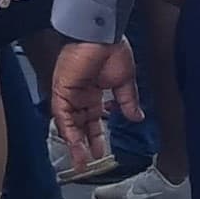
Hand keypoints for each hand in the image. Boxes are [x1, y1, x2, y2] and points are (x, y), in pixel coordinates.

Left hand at [49, 38, 143, 175]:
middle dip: (85, 146)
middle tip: (88, 164)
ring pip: (70, 125)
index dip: (97, 136)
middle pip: (81, 126)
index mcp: (95, 92)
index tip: (102, 151)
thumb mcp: (125, 80)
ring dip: (75, 144)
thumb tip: (137, 117)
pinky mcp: (61, 91)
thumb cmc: (113, 49)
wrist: (102, 34)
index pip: (94, 120)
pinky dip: (68, 131)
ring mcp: (70, 94)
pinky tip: (75, 144)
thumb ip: (128, 101)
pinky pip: (62, 116)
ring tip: (81, 163)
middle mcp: (81, 96)